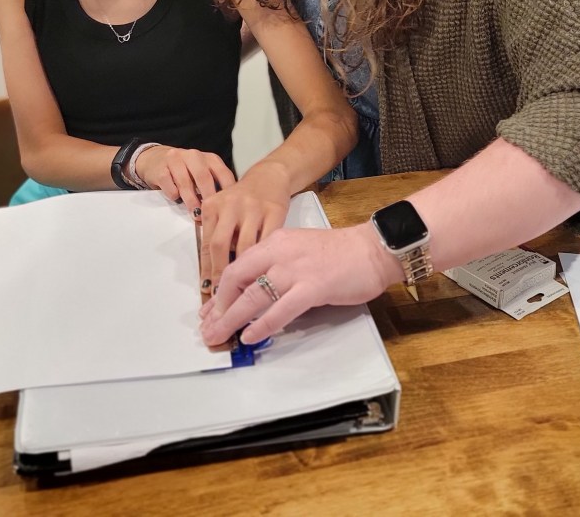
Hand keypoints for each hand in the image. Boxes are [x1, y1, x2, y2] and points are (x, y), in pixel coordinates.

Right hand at [135, 146, 235, 212]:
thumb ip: (215, 187)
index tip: (229, 209)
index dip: (227, 192)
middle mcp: (194, 156)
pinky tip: (176, 198)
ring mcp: (176, 160)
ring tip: (195, 214)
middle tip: (211, 214)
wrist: (156, 159)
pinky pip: (169, 184)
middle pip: (204, 177)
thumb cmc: (185, 172)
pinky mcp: (160, 168)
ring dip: (191, 200)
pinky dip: (173, 194)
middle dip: (208, 197)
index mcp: (210, 158)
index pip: (224, 174)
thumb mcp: (204, 175)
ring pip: (185, 182)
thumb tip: (226, 209)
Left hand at [198, 168, 291, 294]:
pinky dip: (265, 260)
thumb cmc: (242, 200)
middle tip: (223, 297)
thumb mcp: (222, 211)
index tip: (207, 290)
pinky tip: (265, 273)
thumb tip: (210, 276)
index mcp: (212, 206)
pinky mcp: (275, 211)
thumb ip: (215, 235)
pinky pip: (267, 242)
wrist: (269, 177)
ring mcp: (253, 207)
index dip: (206, 270)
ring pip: (245, 246)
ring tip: (242, 291)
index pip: (206, 244)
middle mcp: (230, 205)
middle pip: (220, 245)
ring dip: (243, 272)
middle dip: (220, 274)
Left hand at [198, 222, 403, 345]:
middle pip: (236, 280)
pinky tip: (250, 336)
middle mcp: (279, 252)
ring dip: (232, 319)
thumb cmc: (339, 253)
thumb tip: (255, 295)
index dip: (219, 292)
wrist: (371, 248)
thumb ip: (276, 267)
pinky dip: (262, 325)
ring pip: (253, 296)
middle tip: (208, 329)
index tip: (210, 311)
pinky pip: (280, 309)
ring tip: (219, 336)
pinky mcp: (313, 287)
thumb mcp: (298, 251)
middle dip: (218, 308)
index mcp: (274, 242)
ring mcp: (295, 269)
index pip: (236, 267)